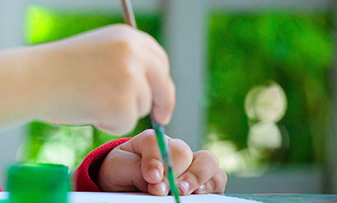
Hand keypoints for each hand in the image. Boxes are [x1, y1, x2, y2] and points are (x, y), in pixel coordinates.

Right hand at [38, 24, 174, 134]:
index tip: (161, 97)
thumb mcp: (97, 52)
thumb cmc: (56, 70)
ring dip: (121, 112)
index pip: (159, 60)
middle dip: (162, 103)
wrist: (32, 78)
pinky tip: (87, 110)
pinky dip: (109, 124)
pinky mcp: (123, 102)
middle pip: (162, 84)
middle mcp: (134, 52)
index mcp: (127, 36)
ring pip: (142, 107)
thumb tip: (149, 87)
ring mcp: (130, 77)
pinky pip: (126, 124)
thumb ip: (122, 62)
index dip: (161, 80)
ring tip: (89, 101)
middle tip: (160, 117)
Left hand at [96, 129, 226, 194]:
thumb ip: (137, 171)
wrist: (121, 185)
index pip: (157, 142)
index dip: (156, 160)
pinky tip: (201, 195)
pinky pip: (217, 179)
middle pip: (184, 151)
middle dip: (177, 171)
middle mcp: (173, 148)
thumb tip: (161, 187)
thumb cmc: (119, 174)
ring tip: (186, 192)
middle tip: (173, 189)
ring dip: (199, 177)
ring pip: (208, 161)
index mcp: (151, 141)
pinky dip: (212, 186)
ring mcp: (189, 163)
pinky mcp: (201, 181)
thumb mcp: (119, 168)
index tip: (152, 178)